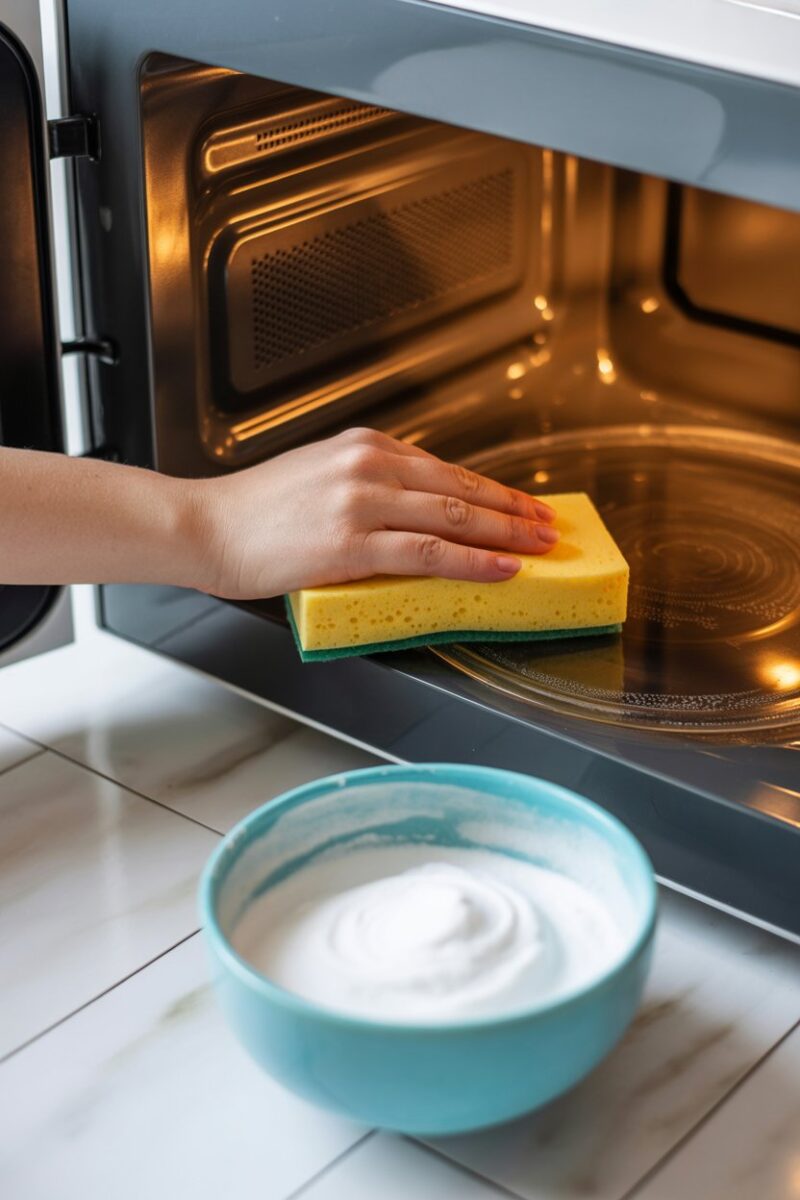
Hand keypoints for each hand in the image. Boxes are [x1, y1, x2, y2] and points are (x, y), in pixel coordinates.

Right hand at [191, 428, 557, 598]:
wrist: (204, 526)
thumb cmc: (253, 511)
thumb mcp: (317, 476)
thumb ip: (366, 484)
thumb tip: (410, 511)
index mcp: (363, 447)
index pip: (446, 469)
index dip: (493, 491)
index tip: (522, 505)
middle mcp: (369, 466)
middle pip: (461, 489)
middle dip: (513, 510)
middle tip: (548, 526)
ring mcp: (362, 502)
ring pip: (454, 517)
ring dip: (506, 534)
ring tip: (538, 548)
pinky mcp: (352, 542)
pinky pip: (428, 553)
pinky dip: (472, 561)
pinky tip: (501, 569)